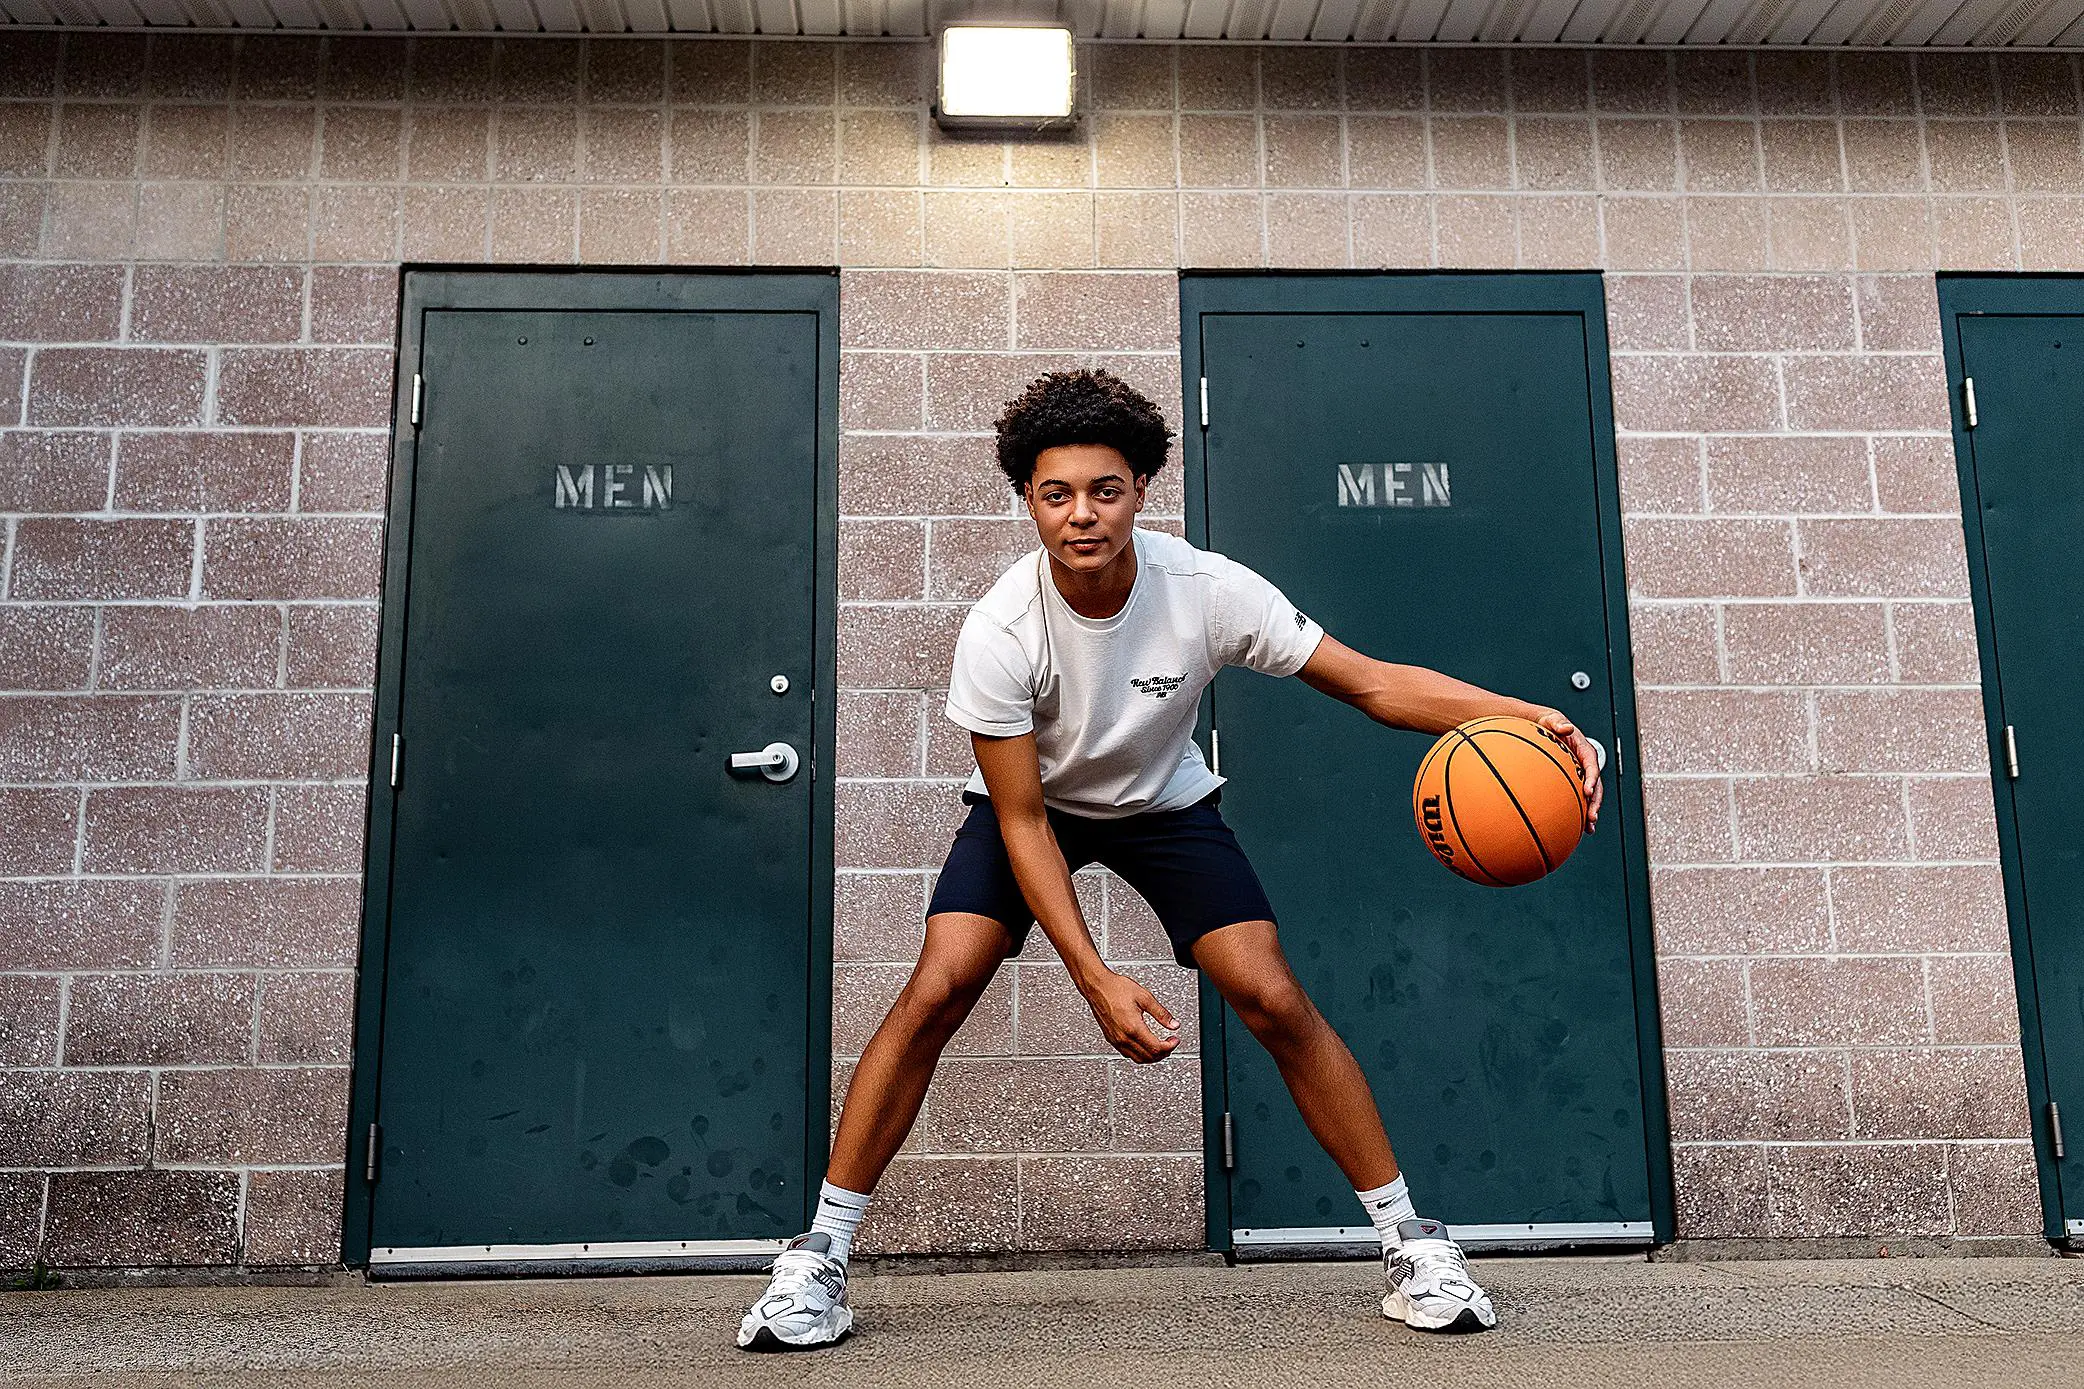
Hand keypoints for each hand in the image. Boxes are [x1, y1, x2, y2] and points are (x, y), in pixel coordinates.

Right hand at [1081, 968, 1179, 1062]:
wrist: (1097, 986)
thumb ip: (1161, 1013)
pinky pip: (1127, 1054)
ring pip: (1138, 1059)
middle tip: (1170, 1043)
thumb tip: (1173, 1024)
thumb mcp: (1145, 997)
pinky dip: (1139, 1054)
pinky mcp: (1110, 1039)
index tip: (1175, 1040)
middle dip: (1163, 1053)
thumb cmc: (1116, 988)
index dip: (1170, 1046)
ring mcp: (1116, 1040)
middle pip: (1148, 1057)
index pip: (1156, 1048)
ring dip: (1152, 1056)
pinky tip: (1144, 1046)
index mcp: (1133, 1027)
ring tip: (1160, 1046)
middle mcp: (1123, 1037)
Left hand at [1534, 709, 1603, 831]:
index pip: (1592, 765)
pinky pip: (1578, 797)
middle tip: (1591, 817)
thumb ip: (1557, 723)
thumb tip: (1566, 727)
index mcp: (1584, 750)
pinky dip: (1579, 810)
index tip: (1588, 792)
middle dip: (1595, 802)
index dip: (1592, 779)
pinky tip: (1578, 827)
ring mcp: (1580, 774)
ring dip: (1591, 811)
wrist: (1543, 727)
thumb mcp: (1551, 720)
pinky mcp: (1573, 780)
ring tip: (1590, 828)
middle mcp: (1586, 764)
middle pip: (1595, 785)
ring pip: (1590, 795)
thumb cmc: (1547, 723)